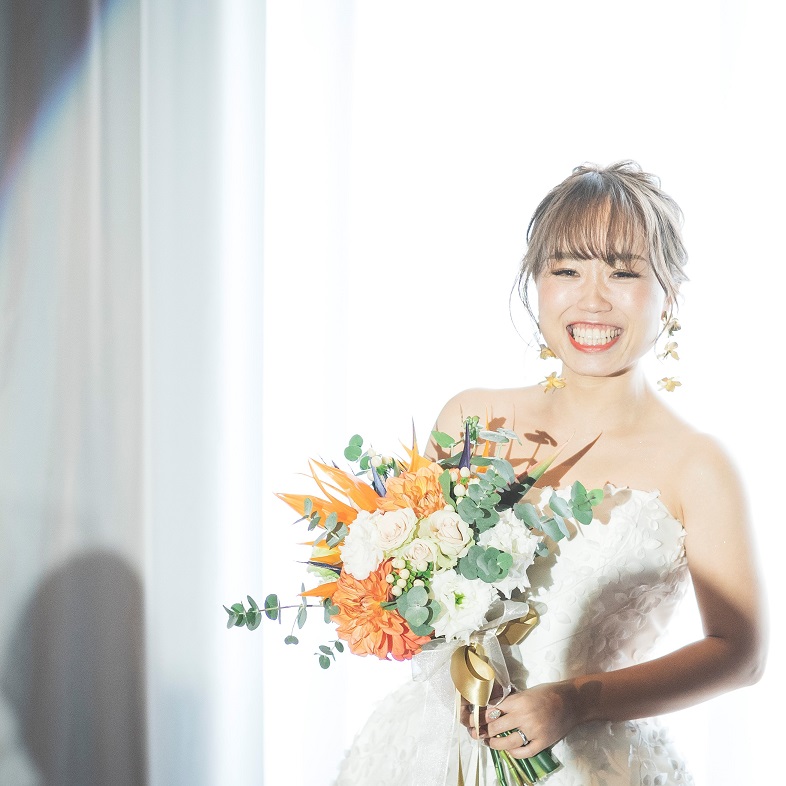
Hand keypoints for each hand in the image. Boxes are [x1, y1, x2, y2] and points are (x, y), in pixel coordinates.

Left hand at [467, 681, 581, 758]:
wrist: (571, 701)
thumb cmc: (547, 693)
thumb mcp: (525, 692)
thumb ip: (510, 702)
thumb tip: (492, 708)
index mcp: (518, 701)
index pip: (492, 711)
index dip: (480, 717)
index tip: (472, 721)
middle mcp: (523, 716)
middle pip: (496, 728)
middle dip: (484, 732)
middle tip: (477, 734)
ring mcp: (533, 731)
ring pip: (507, 743)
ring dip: (495, 744)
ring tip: (490, 742)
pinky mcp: (543, 742)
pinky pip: (524, 752)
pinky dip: (514, 753)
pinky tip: (510, 750)